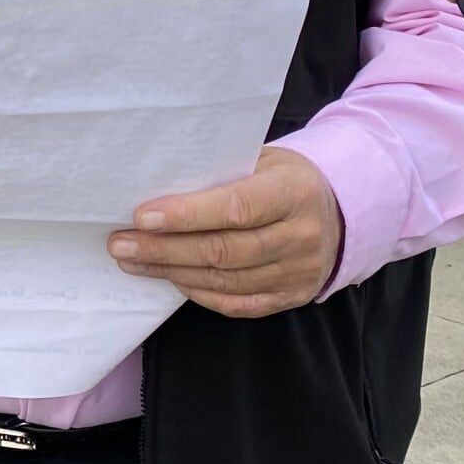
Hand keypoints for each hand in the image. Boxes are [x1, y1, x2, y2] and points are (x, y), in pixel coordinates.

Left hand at [110, 146, 343, 317]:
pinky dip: (198, 292)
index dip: (186, 215)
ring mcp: (299, 272)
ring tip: (132, 259)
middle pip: (224, 250)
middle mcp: (301, 236)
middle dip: (165, 249)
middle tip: (121, 243)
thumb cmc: (284, 179)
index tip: (142, 217)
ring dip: (171, 271)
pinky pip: (237, 302)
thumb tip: (156, 184)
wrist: (342, 213)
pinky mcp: (292, 296)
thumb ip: (221, 171)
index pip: (236, 207)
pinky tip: (169, 277)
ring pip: (225, 280)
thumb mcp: (263, 160)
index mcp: (294, 192)